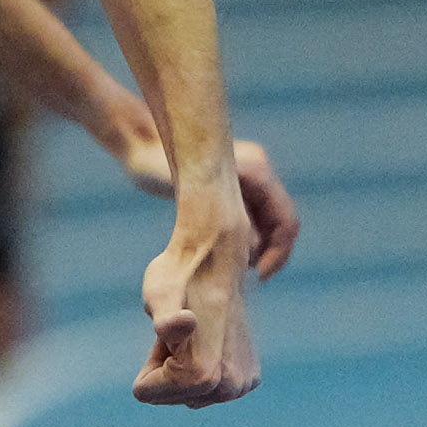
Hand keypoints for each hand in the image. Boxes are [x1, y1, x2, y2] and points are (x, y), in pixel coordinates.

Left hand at [117, 119, 298, 277]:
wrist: (139, 148)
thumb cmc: (157, 168)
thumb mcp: (191, 199)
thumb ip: (225, 222)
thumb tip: (252, 251)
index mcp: (258, 171)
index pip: (286, 220)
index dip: (278, 252)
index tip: (258, 275)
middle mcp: (257, 173)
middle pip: (280, 224)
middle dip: (270, 254)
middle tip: (248, 278)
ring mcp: (245, 181)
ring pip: (265, 225)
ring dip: (258, 250)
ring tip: (235, 272)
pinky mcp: (231, 189)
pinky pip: (249, 221)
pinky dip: (244, 241)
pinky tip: (226, 260)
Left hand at [135, 185, 259, 407]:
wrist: (217, 259)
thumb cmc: (180, 277)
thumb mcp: (160, 297)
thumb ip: (166, 319)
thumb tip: (183, 325)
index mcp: (203, 377)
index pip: (145, 392)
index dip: (151, 359)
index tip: (170, 332)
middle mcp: (229, 388)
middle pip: (169, 396)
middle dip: (167, 365)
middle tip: (182, 328)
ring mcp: (242, 385)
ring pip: (187, 392)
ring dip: (183, 365)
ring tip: (195, 330)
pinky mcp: (249, 379)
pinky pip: (206, 387)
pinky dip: (201, 365)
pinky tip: (208, 337)